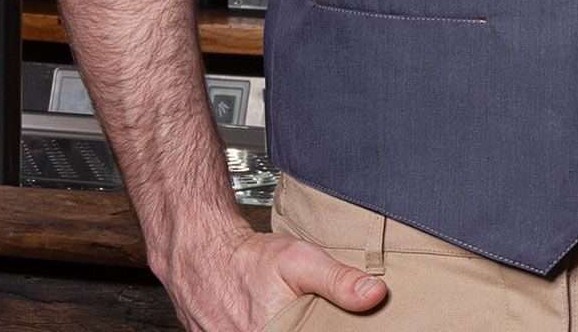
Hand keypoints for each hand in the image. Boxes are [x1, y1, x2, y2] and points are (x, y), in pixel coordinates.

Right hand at [153, 218, 388, 329]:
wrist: (202, 253)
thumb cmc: (250, 259)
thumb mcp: (301, 260)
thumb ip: (339, 281)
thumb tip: (375, 295)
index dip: (324, 328)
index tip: (326, 319)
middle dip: (304, 326)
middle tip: (302, 312)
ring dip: (283, 327)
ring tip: (287, 313)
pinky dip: (262, 328)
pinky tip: (270, 316)